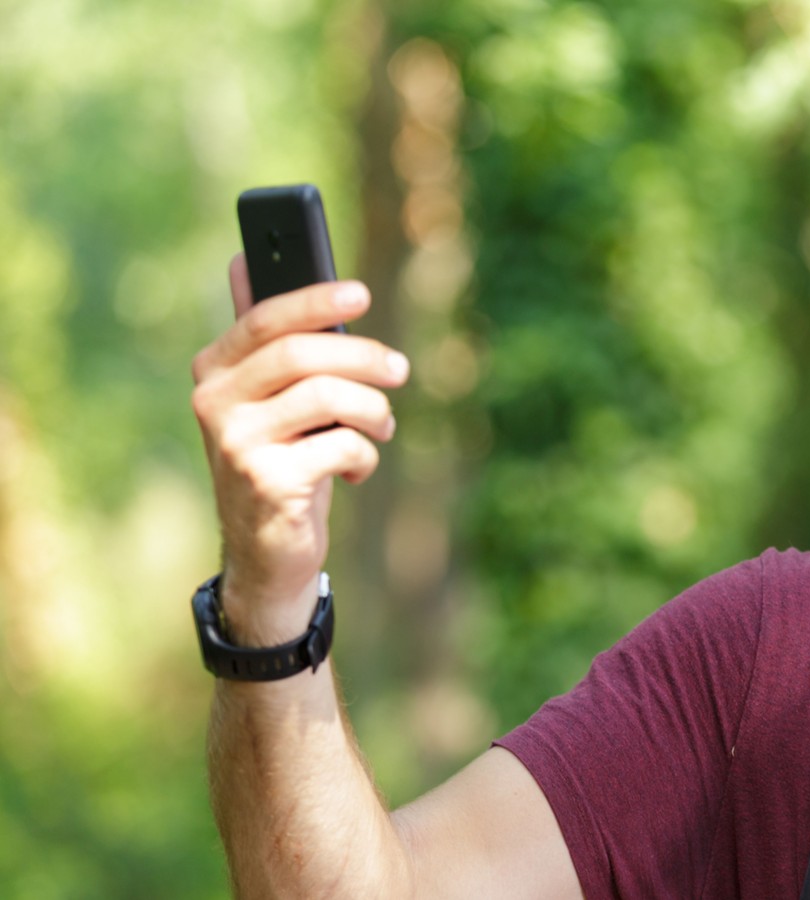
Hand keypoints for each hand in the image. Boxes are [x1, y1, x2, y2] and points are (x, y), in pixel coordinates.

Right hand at [190, 254, 407, 644]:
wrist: (266, 550)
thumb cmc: (281, 459)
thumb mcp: (273, 398)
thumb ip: (265, 338)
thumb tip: (244, 258)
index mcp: (215, 370)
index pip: (266, 320)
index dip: (315, 301)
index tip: (361, 292)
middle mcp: (215, 402)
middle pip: (302, 354)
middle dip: (364, 357)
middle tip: (400, 370)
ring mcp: (237, 444)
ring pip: (329, 396)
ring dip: (373, 410)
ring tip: (382, 426)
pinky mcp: (266, 482)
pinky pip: (341, 445)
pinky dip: (364, 455)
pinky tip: (357, 468)